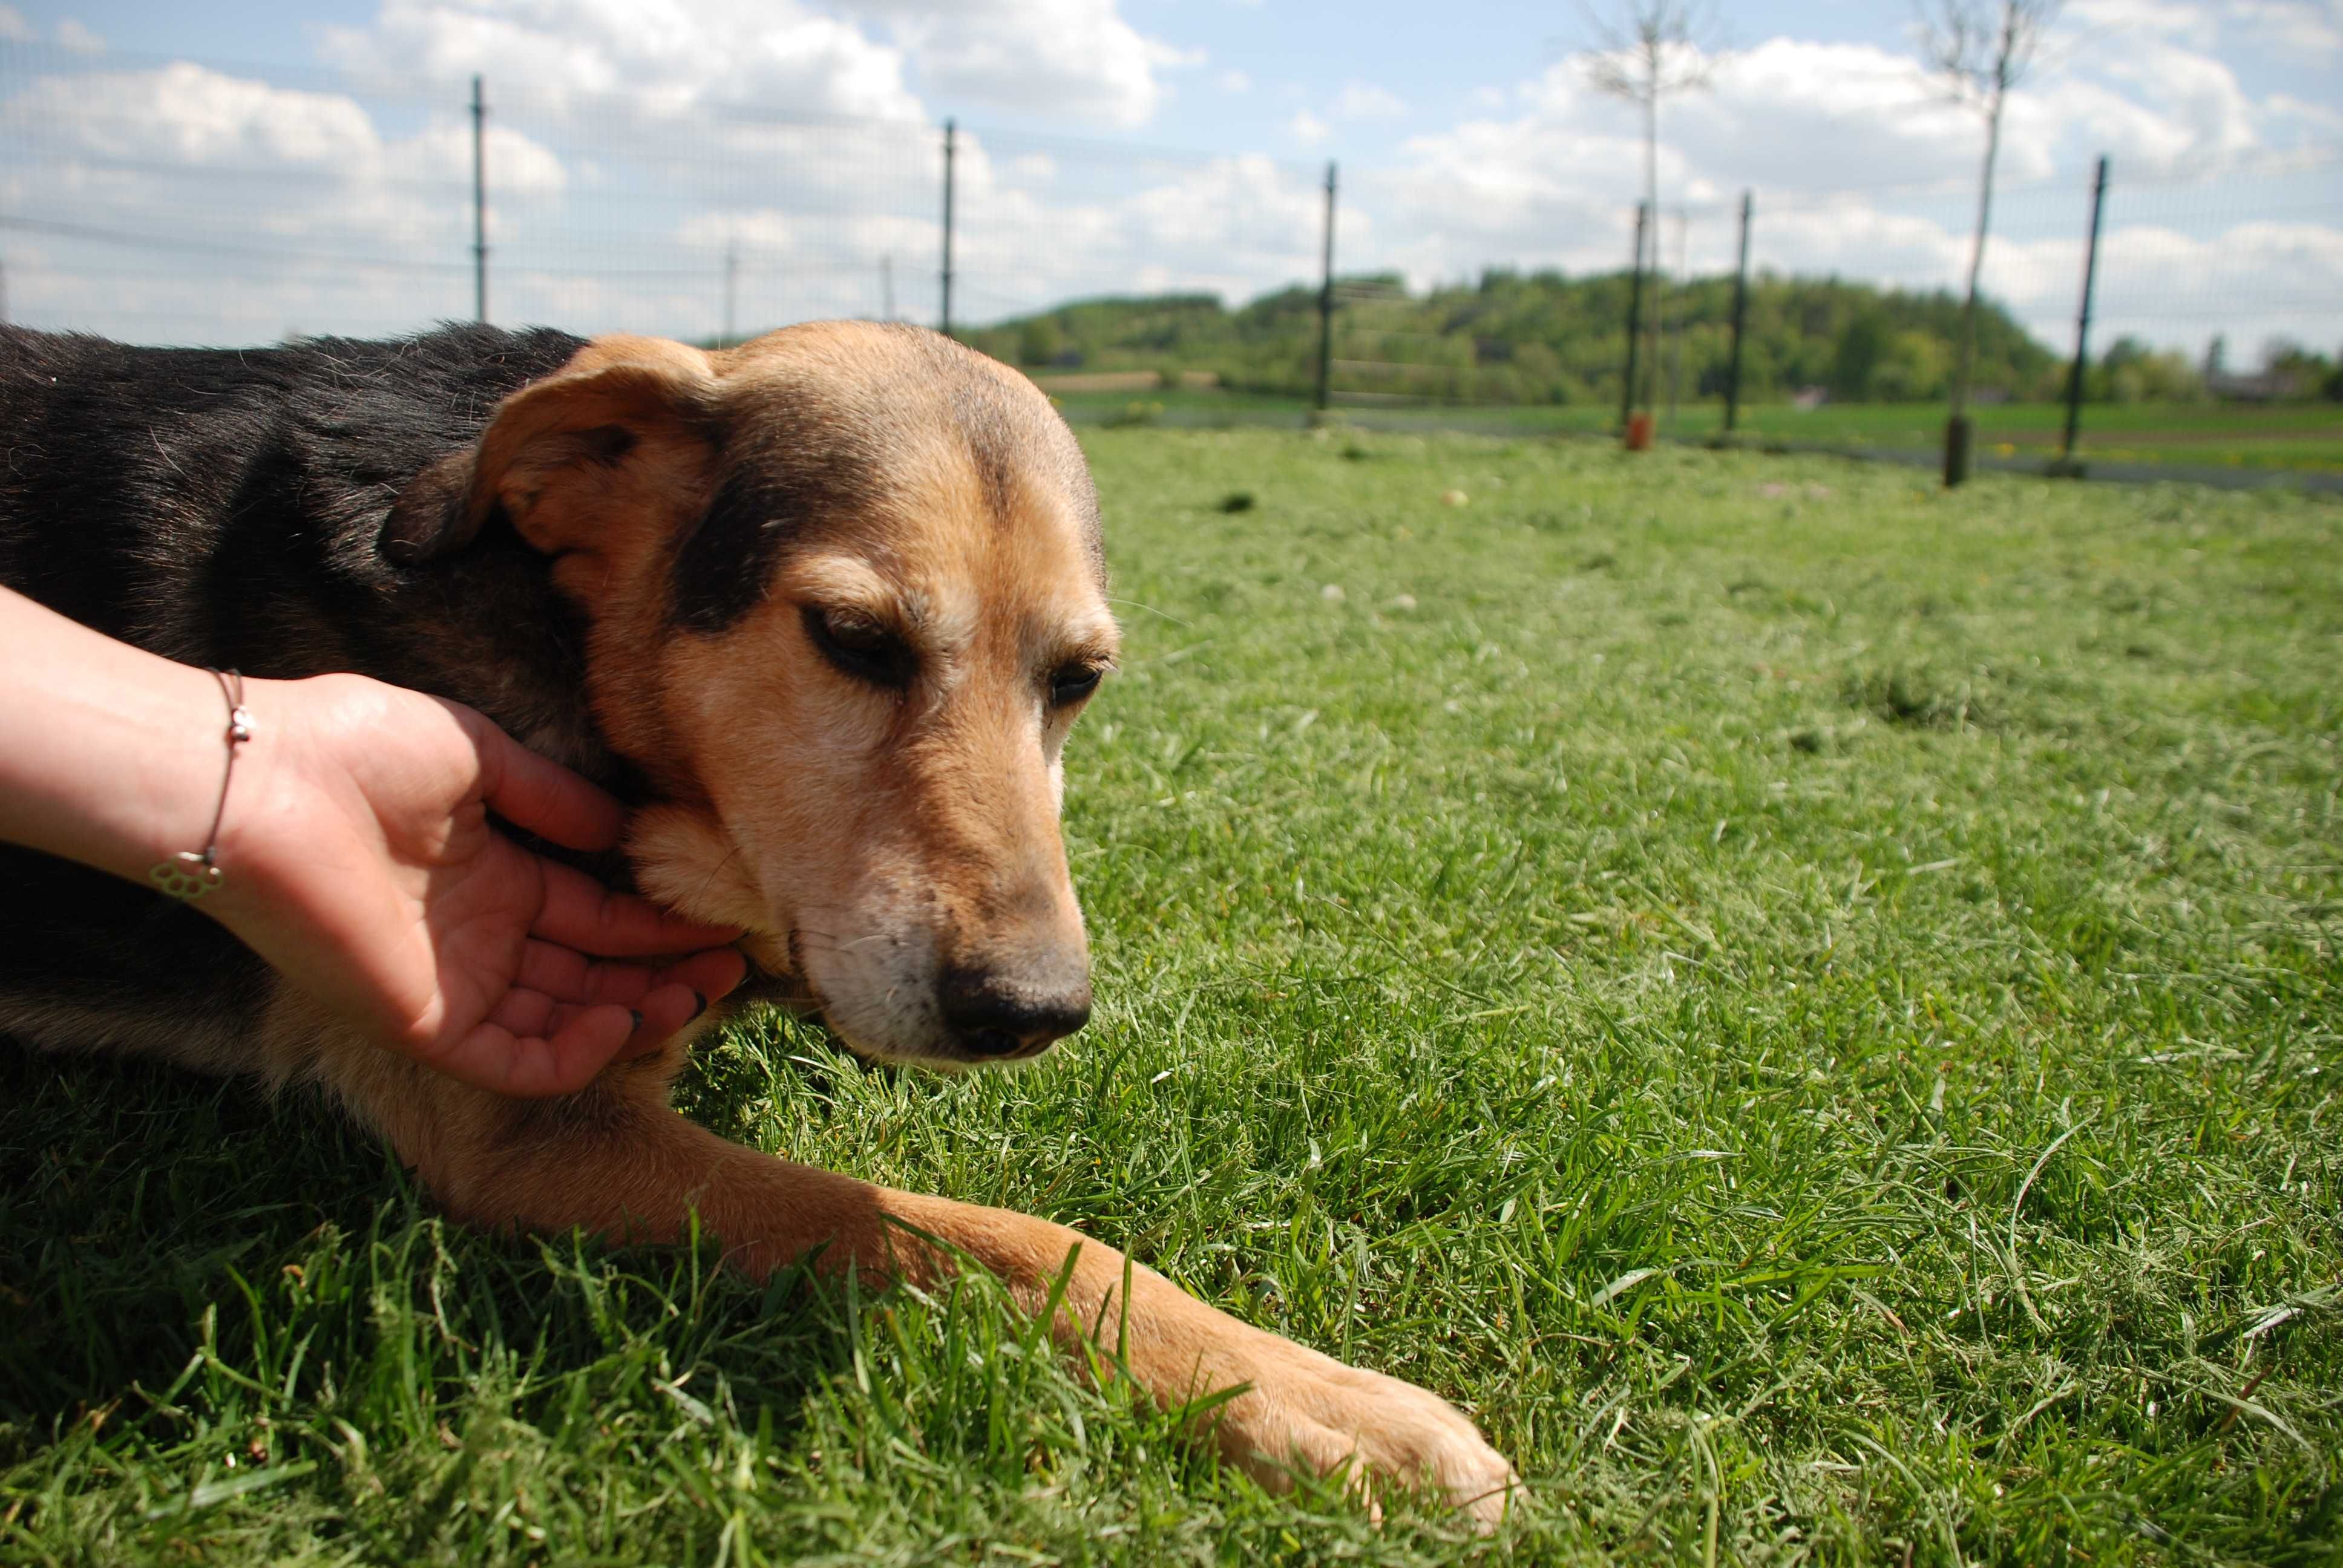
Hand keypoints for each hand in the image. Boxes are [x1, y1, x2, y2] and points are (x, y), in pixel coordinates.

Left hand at [210, 673, 746, 1096]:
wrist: (265, 783)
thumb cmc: (358, 747)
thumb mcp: (478, 755)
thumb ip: (552, 799)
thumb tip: (620, 830)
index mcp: (492, 877)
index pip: (592, 915)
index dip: (657, 921)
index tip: (721, 918)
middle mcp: (478, 939)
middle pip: (590, 975)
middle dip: (663, 974)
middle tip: (733, 966)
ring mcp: (452, 983)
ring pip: (562, 1024)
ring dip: (634, 1015)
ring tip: (697, 994)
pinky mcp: (424, 1020)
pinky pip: (512, 1060)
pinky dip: (572, 1052)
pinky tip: (620, 1017)